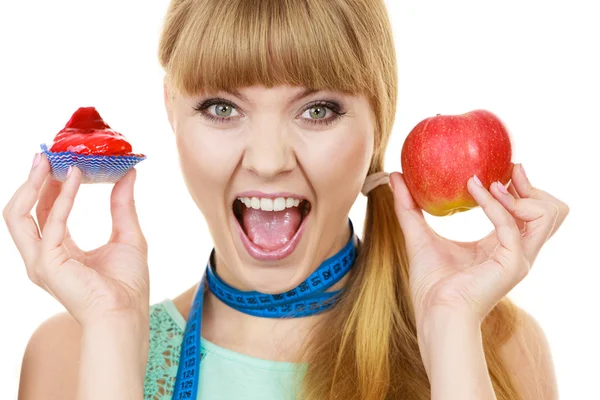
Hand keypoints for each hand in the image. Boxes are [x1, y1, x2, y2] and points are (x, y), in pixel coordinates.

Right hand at [3, 153, 149, 327]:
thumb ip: (122, 205)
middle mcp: (43, 256)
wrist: (127, 313)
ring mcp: (40, 262)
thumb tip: (128, 173)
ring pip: (18, 215)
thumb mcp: (128, 235)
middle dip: (32, 181)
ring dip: (32, 185)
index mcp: (60, 251)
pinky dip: (61, 197)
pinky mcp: (46, 264)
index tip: (60, 161)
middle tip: (44, 154)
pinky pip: (50, 223)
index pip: (45, 213)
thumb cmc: (128, 284)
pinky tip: (74, 177)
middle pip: (24, 211)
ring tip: (47, 160)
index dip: (49, 186)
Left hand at [390, 163, 568, 327]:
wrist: (434, 312)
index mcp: (502, 246)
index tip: (502, 167)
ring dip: (521, 193)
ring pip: (545, 216)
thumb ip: (409, 206)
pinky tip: (474, 189)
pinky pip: (510, 225)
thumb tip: (396, 176)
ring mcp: (518, 258)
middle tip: (508, 169)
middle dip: (533, 186)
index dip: (521, 189)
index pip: (526, 212)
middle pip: (549, 212)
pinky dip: (494, 204)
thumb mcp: (418, 235)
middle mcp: (517, 252)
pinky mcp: (512, 264)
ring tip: (492, 181)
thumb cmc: (430, 283)